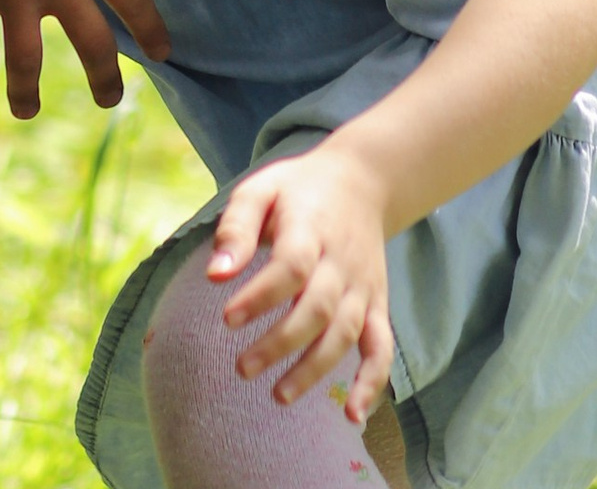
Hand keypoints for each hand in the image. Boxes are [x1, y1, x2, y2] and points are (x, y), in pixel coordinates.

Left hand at [205, 144, 397, 419]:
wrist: (362, 180)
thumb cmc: (298, 190)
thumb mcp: (262, 189)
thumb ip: (236, 228)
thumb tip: (214, 275)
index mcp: (311, 227)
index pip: (291, 266)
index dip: (261, 296)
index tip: (227, 319)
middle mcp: (341, 261)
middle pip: (317, 308)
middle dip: (280, 343)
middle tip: (242, 368)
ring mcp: (362, 286)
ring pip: (345, 333)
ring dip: (315, 369)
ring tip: (278, 395)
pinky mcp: (377, 305)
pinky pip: (382, 347)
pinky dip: (373, 383)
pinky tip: (352, 416)